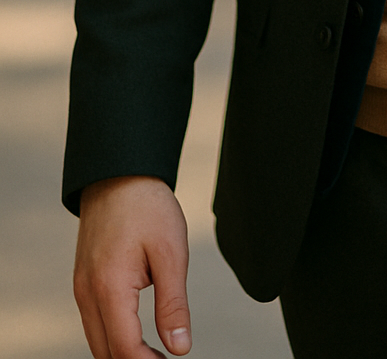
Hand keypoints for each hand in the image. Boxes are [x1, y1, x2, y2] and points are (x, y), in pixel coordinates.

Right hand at [74, 176, 190, 357]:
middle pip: (105, 352)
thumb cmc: (148, 207)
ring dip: (122, 351)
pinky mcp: (82, 281)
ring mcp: (81, 288)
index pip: (124, 349)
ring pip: (96, 340)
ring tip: (155, 352)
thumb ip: (173, 305)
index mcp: (109, 287)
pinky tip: (136, 333)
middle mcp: (87, 293)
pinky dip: (112, 335)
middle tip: (164, 358)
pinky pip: (94, 322)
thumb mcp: (172, 253)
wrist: (119, 173)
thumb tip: (179, 348)